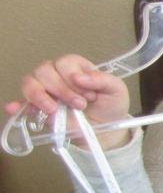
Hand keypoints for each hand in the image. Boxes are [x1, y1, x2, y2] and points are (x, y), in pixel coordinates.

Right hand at [6, 55, 132, 149]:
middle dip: (62, 89)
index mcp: (75, 66)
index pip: (65, 62)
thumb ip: (103, 80)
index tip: (89, 95)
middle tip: (79, 105)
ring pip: (30, 82)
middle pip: (45, 70)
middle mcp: (57, 75)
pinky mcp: (39, 108)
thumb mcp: (117, 90)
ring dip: (41, 96)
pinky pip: (22, 103)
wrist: (107, 130)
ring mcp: (45, 90)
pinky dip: (18, 105)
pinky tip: (15, 108)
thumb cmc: (110, 105)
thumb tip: (79, 77)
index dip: (73, 77)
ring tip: (54, 110)